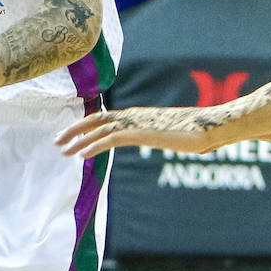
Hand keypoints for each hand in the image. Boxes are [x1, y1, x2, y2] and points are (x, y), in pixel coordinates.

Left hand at [56, 107, 226, 157]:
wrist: (213, 126)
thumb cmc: (200, 132)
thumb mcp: (176, 135)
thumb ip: (169, 137)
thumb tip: (181, 143)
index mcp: (140, 116)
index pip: (107, 117)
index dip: (87, 124)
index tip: (72, 134)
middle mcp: (135, 116)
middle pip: (97, 119)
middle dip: (75, 129)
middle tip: (57, 141)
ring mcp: (138, 123)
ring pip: (100, 128)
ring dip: (79, 139)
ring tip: (63, 150)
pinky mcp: (143, 133)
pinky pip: (112, 138)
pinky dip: (94, 145)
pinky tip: (82, 155)